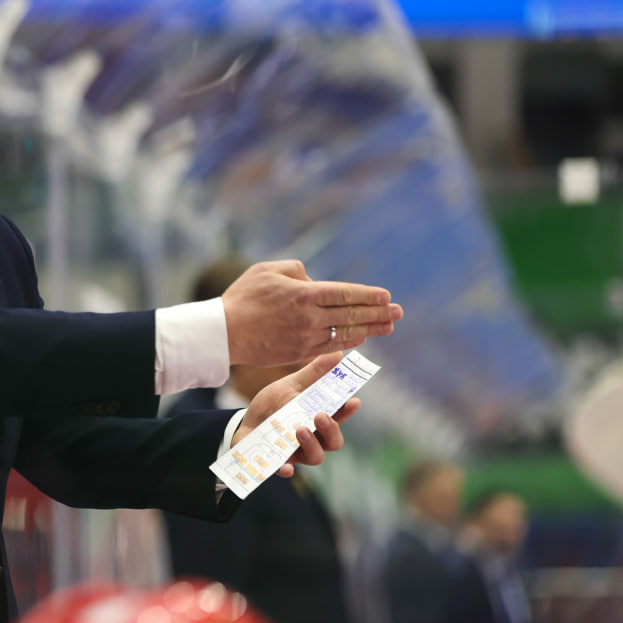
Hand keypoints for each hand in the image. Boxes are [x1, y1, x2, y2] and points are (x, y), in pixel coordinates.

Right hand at [221, 260, 402, 366]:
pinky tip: (360, 338)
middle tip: (398, 312)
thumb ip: (296, 269)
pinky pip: (330, 347)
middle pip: (351, 315)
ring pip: (345, 334)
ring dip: (370, 329)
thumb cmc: (242, 297)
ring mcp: (305, 338)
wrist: (224, 333)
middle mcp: (309, 318)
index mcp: (303, 294)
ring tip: (388, 326)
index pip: (345, 294)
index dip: (367, 295)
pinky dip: (348, 342)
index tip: (386, 296)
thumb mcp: (267, 270)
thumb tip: (313, 279)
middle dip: (378, 313)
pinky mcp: (298, 353)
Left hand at [232, 351, 361, 477]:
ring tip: (300, 429)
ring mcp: (297, 453)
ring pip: (315, 457)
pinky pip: (285, 470)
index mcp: (318, 419)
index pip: (339, 417)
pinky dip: (286, 469)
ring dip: (311, 444)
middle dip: (331, 430)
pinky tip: (285, 466)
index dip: (347, 411)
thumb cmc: (274, 405)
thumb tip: (338, 355)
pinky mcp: (277, 462)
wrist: (245, 423)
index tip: (353, 401)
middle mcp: (313, 439)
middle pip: (333, 442)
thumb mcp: (290, 386)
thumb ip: (313, 373)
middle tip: (320, 415)